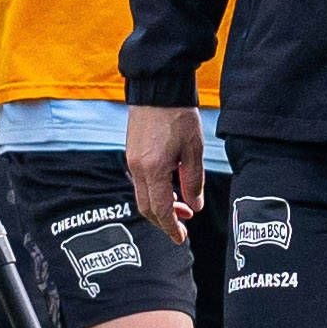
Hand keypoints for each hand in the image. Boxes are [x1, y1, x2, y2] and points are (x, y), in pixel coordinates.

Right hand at [125, 102, 206, 242]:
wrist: (158, 89)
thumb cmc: (179, 116)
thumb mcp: (194, 150)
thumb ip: (194, 181)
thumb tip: (194, 207)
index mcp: (154, 170)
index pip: (160, 210)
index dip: (171, 227)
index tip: (181, 238)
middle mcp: (138, 168)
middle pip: (146, 208)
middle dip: (164, 221)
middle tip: (183, 226)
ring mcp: (132, 160)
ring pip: (142, 196)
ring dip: (160, 206)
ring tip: (182, 205)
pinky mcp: (132, 153)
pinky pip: (140, 182)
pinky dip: (154, 192)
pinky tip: (170, 187)